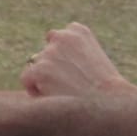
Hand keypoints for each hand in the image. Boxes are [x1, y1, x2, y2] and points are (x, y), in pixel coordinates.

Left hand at [20, 23, 136, 98]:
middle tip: (70, 86)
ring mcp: (49, 52)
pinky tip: (52, 98)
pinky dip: (34, 90)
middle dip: (54, 68)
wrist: (110, 104)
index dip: (65, 58)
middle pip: (46, 53)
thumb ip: (75, 55)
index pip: (59, 39)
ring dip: (44, 78)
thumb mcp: (96, 62)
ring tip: (65, 93)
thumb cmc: (107, 90)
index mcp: (78, 31)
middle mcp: (61, 36)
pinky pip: (26, 78)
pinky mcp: (39, 70)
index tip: (76, 73)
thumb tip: (55, 65)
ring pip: (36, 66)